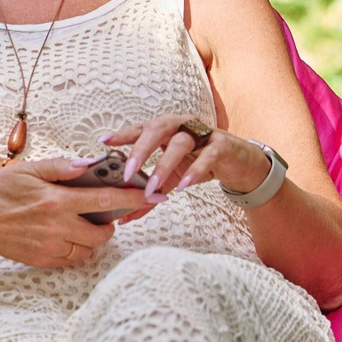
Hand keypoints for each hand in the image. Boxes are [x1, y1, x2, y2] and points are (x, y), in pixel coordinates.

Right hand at [0, 156, 144, 268]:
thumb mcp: (27, 169)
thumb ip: (62, 167)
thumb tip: (90, 164)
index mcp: (56, 201)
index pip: (106, 201)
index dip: (134, 198)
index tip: (154, 196)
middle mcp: (57, 227)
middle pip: (103, 233)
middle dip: (110, 224)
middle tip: (102, 214)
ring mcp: (49, 247)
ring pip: (89, 249)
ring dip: (92, 239)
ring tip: (80, 224)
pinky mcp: (42, 260)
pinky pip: (71, 259)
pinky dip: (75, 248)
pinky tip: (64, 235)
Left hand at [99, 117, 272, 207]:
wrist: (238, 164)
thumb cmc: (199, 163)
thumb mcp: (171, 178)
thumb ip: (150, 194)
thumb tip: (125, 216)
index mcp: (165, 129)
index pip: (140, 128)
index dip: (122, 134)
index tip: (103, 142)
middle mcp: (182, 125)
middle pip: (157, 128)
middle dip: (140, 149)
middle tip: (127, 172)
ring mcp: (203, 133)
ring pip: (180, 143)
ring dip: (164, 166)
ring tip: (153, 187)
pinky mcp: (223, 145)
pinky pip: (208, 155)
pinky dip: (195, 171)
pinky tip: (183, 186)